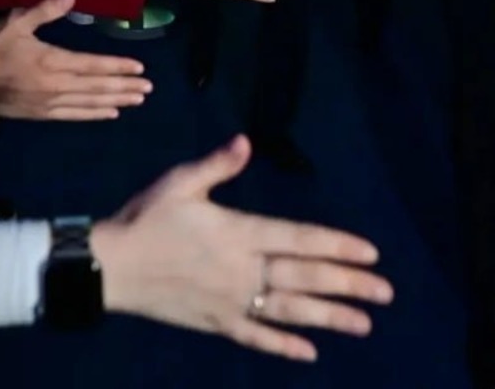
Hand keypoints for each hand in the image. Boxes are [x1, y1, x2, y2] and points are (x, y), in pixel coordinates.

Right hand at [0, 0, 151, 120]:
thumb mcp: (17, 22)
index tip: (139, 68)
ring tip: (137, 101)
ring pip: (90, 103)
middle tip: (148, 88)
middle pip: (97, 86)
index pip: (93, 64)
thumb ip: (45, 10)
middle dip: (125, 86)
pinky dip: (94, 114)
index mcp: (52, 60)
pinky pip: (74, 115)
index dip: (118, 66)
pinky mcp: (42, 114)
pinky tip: (110, 112)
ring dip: (115, 100)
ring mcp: (50, 102)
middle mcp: (56, 84)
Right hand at [93, 135, 389, 360]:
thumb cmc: (145, 220)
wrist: (110, 267)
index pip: (299, 240)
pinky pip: (256, 337)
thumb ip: (216, 165)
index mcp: (238, 233)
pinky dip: (283, 346)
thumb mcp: (179, 183)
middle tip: (385, 292)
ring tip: (364, 324)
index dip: (337, 246)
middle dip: (348, 284)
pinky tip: (310, 352)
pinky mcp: (216, 322)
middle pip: (304, 278)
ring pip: (289, 311)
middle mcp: (242, 270)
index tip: (370, 253)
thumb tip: (244, 142)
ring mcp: (231, 301)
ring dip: (329, 318)